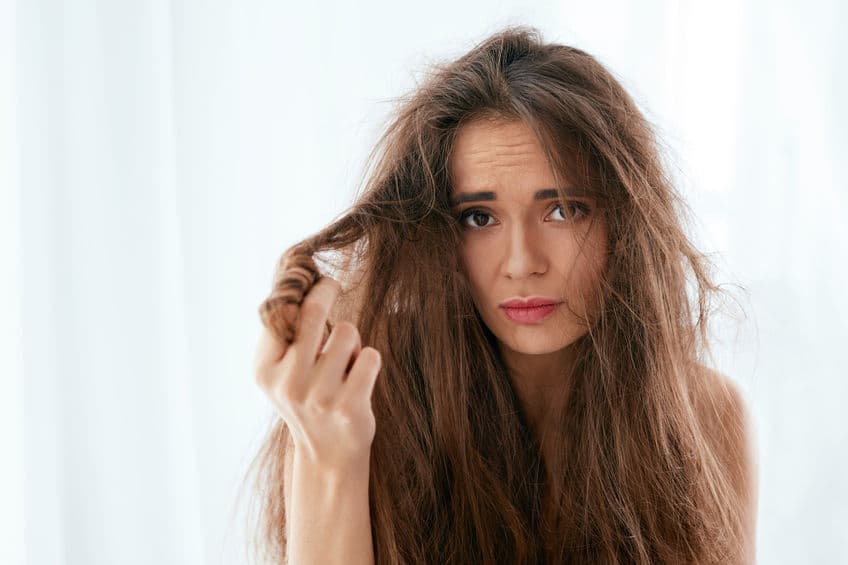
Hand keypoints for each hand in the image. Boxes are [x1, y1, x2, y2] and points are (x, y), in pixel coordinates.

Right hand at [254, 276, 381, 470]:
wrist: (328, 455)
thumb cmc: (308, 399)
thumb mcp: (282, 372)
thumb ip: (285, 335)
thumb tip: (301, 282)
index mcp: (265, 371)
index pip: (281, 312)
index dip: (301, 289)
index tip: (314, 279)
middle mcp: (288, 383)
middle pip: (313, 312)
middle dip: (326, 290)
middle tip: (332, 284)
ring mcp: (319, 396)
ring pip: (347, 332)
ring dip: (352, 340)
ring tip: (345, 363)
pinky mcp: (349, 406)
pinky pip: (370, 356)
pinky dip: (369, 361)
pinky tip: (359, 380)